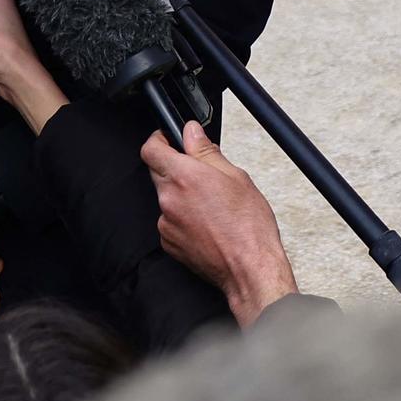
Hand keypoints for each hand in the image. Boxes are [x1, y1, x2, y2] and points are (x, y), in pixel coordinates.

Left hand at [142, 128, 296, 326]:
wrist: (249, 268)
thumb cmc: (249, 227)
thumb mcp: (236, 177)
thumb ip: (206, 151)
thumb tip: (191, 132)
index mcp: (184, 177)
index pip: (151, 149)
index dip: (158, 140)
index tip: (168, 139)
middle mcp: (169, 199)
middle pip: (157, 172)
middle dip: (175, 168)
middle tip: (201, 174)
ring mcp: (166, 223)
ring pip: (166, 198)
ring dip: (181, 196)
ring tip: (210, 206)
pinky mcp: (168, 243)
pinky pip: (169, 222)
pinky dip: (182, 219)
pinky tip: (206, 224)